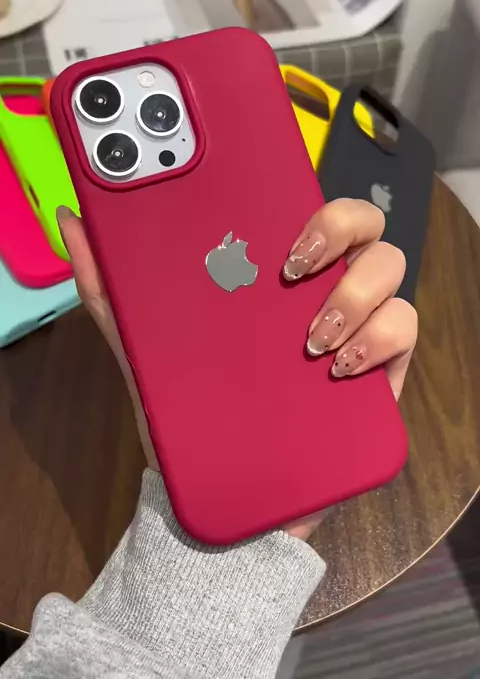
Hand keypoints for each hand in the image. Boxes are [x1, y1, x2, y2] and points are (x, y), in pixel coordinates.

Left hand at [57, 198, 416, 540]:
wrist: (224, 492)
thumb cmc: (190, 411)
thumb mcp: (143, 347)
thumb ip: (109, 287)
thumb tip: (75, 219)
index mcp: (276, 272)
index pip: (312, 209)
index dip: (312, 205)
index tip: (280, 234)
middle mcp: (323, 288)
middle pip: (366, 225)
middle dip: (340, 232)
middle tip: (292, 270)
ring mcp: (357, 326)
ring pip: (392, 270)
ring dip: (354, 294)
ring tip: (311, 339)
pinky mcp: (382, 371)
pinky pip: (405, 330)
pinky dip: (378, 340)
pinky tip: (336, 368)